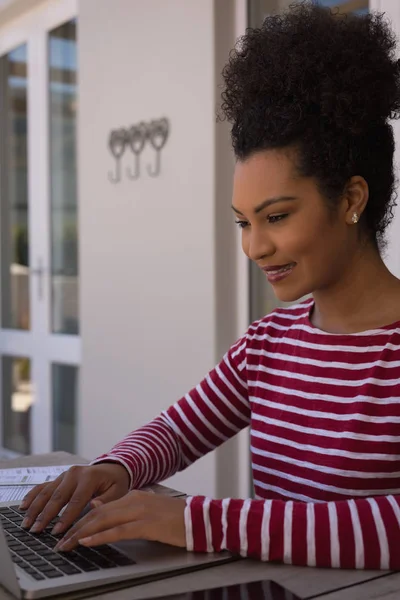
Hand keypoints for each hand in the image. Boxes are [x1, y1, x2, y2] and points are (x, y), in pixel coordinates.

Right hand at [19, 463, 129, 534]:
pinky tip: (23, 506)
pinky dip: (32, 496)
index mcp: (89, 477)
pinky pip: (43, 486)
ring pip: (47, 492)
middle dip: (45, 515)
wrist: (112, 468)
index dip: (65, 517)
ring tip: (26, 523)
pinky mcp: (59, 478)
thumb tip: (93, 506)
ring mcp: (65, 474)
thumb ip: (107, 500)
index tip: (56, 531)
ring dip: (35, 508)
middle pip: (57, 497)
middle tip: (36, 531)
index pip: (75, 500)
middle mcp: (74, 474)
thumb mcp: (118, 492)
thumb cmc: (115, 483)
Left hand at [53, 491, 186, 551]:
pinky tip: (87, 542)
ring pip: (103, 521)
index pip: (100, 508)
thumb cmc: (175, 518)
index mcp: (134, 496)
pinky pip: (117, 530)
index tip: (67, 532)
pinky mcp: (146, 524)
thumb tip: (96, 506)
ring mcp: (140, 511)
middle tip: (60, 542)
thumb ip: (123, 507)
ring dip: (81, 534)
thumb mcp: (147, 508)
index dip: (81, 520)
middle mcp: (134, 500)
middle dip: (76, 527)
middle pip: (97, 513)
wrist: (199, 519)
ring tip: (66, 545)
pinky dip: (99, 536)